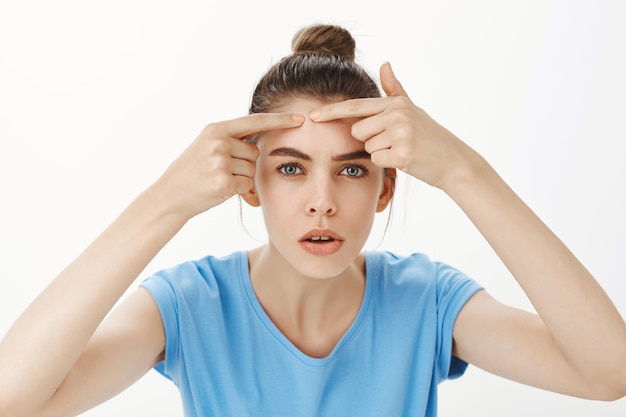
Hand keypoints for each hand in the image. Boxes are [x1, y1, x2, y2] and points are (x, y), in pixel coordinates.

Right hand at [155, 113, 303, 218]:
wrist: (170, 195)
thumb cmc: (193, 173)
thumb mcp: (207, 147)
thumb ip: (231, 140)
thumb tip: (260, 142)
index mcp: (216, 129)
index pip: (254, 121)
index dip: (279, 120)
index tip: (300, 118)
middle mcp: (218, 142)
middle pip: (254, 152)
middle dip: (245, 164)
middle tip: (222, 171)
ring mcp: (220, 161)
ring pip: (251, 170)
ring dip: (241, 179)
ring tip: (218, 181)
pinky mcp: (223, 181)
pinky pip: (247, 186)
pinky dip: (240, 192)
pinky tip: (220, 191)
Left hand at [310, 62, 478, 189]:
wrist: (454, 161)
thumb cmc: (430, 136)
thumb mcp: (413, 109)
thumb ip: (395, 89)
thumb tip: (385, 63)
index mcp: (395, 103)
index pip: (356, 107)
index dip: (332, 112)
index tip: (312, 116)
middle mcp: (396, 115)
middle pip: (358, 131)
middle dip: (370, 140)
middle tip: (395, 142)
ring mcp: (400, 134)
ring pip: (367, 148)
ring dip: (381, 153)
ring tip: (402, 150)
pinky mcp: (402, 154)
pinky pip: (377, 161)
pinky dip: (388, 164)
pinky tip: (405, 160)